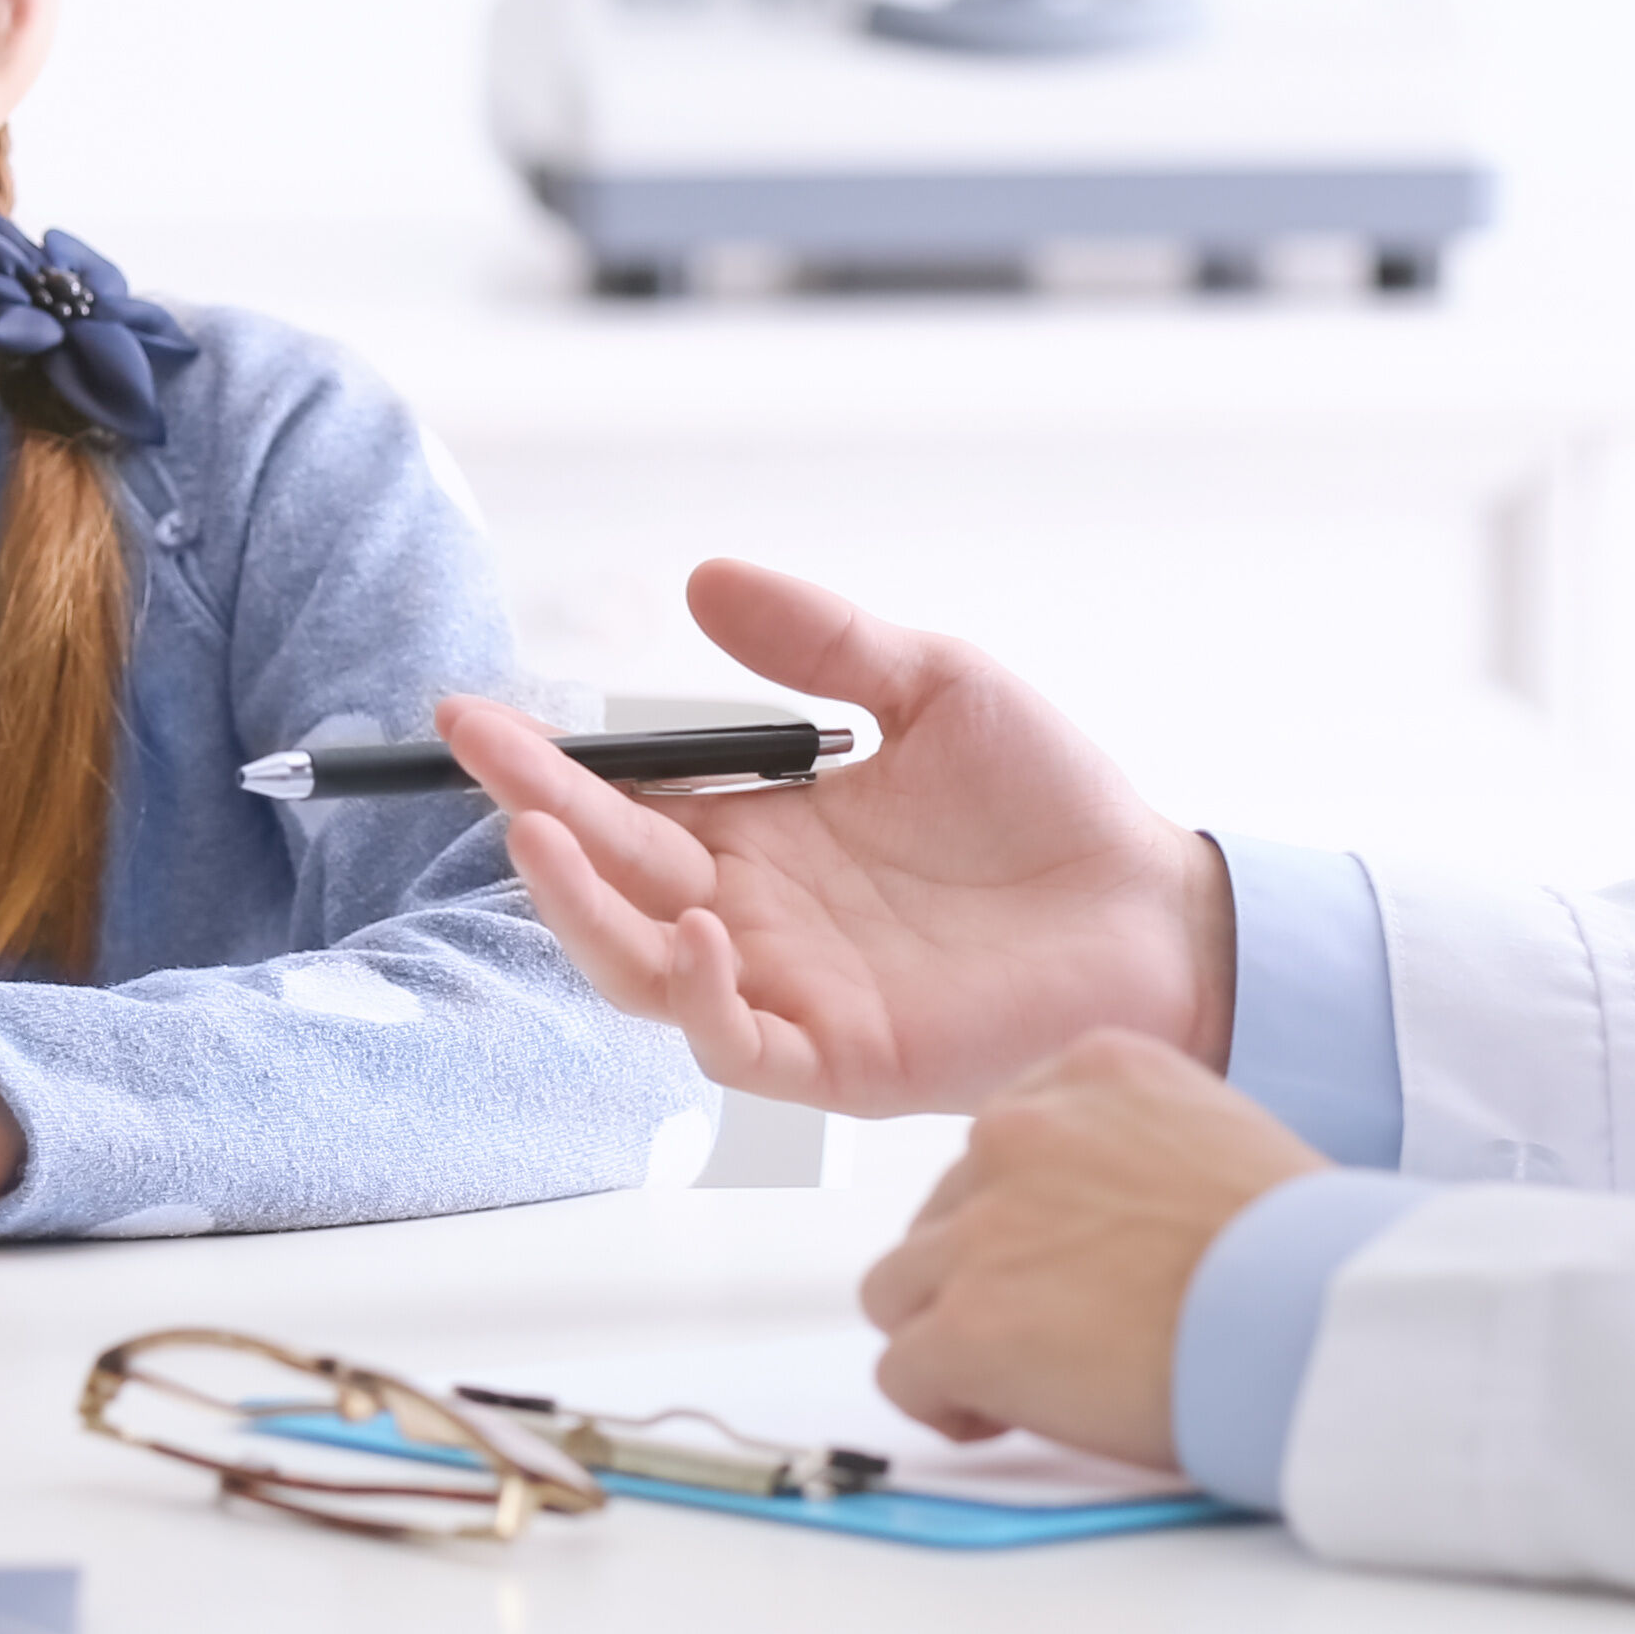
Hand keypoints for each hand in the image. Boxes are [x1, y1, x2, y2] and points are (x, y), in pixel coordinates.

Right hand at [438, 558, 1234, 1115]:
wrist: (1162, 910)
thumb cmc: (1052, 805)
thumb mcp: (931, 685)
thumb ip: (823, 641)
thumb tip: (701, 579)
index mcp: (763, 831)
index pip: (624, 799)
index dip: (546, 761)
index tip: (473, 709)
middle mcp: (755, 913)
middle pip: (610, 875)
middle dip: (535, 812)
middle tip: (481, 750)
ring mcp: (790, 987)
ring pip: (640, 967)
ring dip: (581, 908)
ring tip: (539, 833)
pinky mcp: (841, 1054)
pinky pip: (736, 1040)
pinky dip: (700, 993)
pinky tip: (703, 928)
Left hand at [857, 1030, 1328, 1469]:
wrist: (1321, 1317)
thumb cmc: (1303, 1257)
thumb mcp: (1221, 1141)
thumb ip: (1133, 1157)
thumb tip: (1097, 1226)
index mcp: (1089, 1071)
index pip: (999, 1140)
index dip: (1023, 1217)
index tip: (1067, 1265)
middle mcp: (1018, 1130)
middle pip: (942, 1213)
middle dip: (984, 1277)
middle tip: (1057, 1332)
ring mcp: (983, 1227)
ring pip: (900, 1288)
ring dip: (952, 1335)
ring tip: (1029, 1379)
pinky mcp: (967, 1324)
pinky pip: (902, 1372)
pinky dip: (943, 1403)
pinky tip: (1006, 1416)